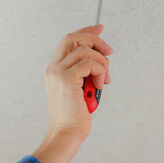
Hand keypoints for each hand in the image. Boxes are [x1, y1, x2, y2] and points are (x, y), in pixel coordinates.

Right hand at [43, 24, 113, 141]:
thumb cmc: (75, 118)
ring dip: (102, 64)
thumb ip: (84, 74)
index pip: (69, 40)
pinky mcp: (67, 78)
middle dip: (95, 40)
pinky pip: (90, 63)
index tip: (100, 28)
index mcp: (55, 70)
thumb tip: (100, 60)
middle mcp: (53, 68)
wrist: (66, 134)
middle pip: (74, 38)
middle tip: (109, 52)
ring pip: (86, 50)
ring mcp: (58, 72)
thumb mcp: (80, 90)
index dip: (86, 31)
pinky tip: (99, 86)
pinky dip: (100, 72)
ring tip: (103, 81)